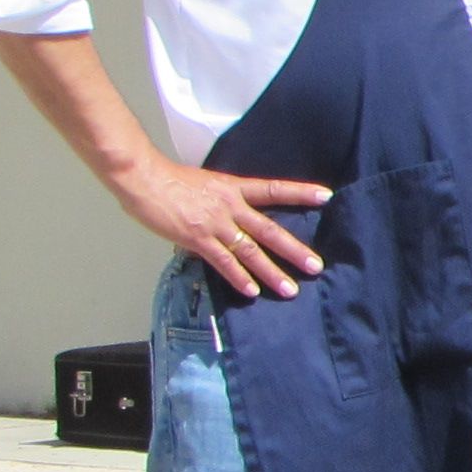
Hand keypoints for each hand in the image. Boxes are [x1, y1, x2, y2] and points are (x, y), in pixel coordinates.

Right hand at [114, 157, 329, 299]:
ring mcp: (216, 224)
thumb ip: (220, 203)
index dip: (300, 192)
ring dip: (271, 273)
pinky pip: (223, 262)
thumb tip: (227, 223)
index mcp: (234, 187)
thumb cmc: (169, 179)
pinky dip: (239, 278)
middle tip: (316, 266)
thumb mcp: (205, 185)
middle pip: (269, 230)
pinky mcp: (198, 240)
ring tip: (290, 290)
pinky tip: (253, 292)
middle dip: (294, 250)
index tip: (326, 195)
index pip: (274, 189)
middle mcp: (231, 206)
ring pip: (250, 251)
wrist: (145, 179)